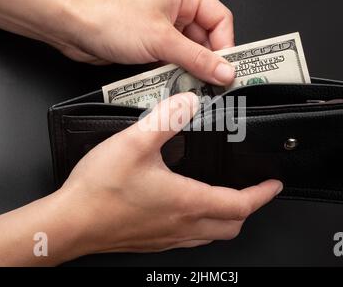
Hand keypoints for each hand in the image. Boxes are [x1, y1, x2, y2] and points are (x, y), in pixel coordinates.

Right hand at [59, 92, 281, 253]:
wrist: (69, 223)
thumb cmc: (99, 190)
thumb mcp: (135, 142)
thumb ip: (166, 119)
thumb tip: (189, 102)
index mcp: (186, 202)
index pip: (240, 205)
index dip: (261, 194)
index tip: (273, 184)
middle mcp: (181, 224)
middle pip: (231, 226)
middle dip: (248, 208)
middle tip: (253, 192)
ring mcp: (167, 237)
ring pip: (211, 235)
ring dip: (226, 218)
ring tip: (227, 199)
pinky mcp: (152, 241)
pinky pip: (189, 238)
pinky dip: (202, 225)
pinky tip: (188, 209)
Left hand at [61, 0, 235, 84]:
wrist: (74, 27)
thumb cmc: (109, 17)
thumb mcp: (162, 41)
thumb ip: (197, 59)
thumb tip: (224, 72)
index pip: (220, 19)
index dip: (226, 45)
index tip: (227, 69)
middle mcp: (175, 8)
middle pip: (206, 39)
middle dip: (207, 62)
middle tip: (213, 83)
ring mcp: (163, 27)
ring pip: (189, 52)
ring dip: (190, 70)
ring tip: (192, 85)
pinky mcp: (152, 43)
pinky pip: (173, 60)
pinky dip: (175, 73)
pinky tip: (175, 84)